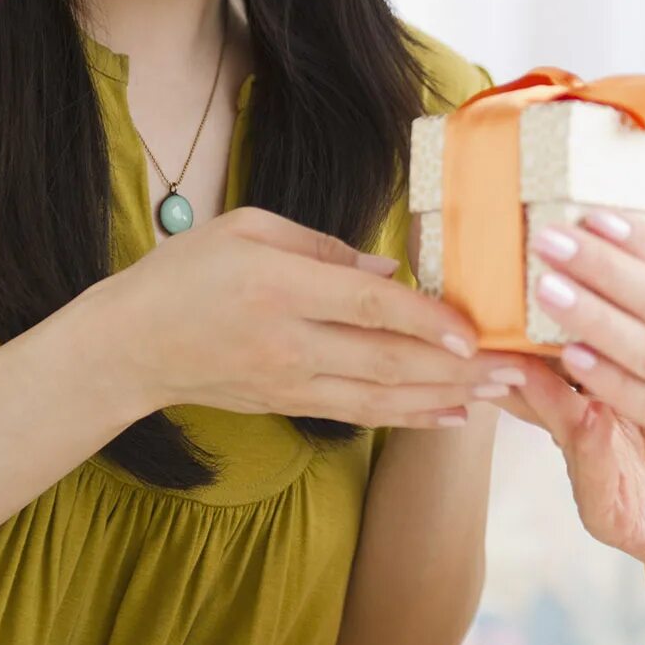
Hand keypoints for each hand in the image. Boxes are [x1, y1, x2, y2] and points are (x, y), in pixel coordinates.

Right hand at [76, 207, 524, 428]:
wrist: (128, 346)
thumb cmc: (187, 272)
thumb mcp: (248, 228)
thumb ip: (324, 245)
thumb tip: (391, 270)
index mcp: (279, 286)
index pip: (367, 306)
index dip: (425, 320)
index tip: (474, 330)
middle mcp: (289, 341)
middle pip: (387, 358)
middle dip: (457, 367)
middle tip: (515, 366)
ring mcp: (289, 382)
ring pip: (381, 395)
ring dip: (446, 395)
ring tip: (500, 393)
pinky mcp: (289, 405)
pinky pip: (361, 414)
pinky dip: (410, 416)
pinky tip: (452, 416)